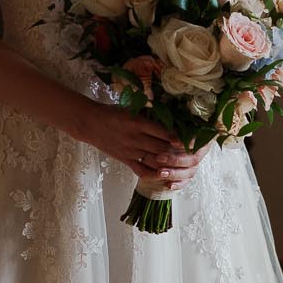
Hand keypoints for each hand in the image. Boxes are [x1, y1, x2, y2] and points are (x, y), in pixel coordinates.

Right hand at [76, 98, 211, 188]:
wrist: (90, 123)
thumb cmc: (112, 112)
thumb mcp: (131, 108)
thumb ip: (149, 112)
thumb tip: (170, 113)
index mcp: (138, 122)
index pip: (164, 132)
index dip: (179, 137)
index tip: (191, 140)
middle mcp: (136, 137)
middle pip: (162, 148)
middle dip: (178, 152)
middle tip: (191, 154)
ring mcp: (130, 150)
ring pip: (154, 160)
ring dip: (169, 163)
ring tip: (182, 164)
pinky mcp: (125, 159)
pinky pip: (142, 170)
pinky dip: (154, 174)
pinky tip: (164, 174)